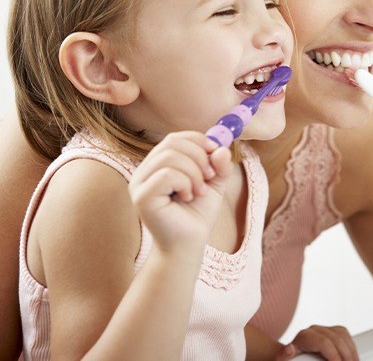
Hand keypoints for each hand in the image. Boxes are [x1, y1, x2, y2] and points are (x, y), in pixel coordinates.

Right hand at [129, 131, 233, 251]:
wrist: (188, 245)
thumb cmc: (197, 214)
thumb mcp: (215, 184)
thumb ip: (220, 165)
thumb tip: (221, 147)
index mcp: (158, 164)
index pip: (175, 138)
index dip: (198, 140)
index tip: (216, 152)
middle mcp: (145, 170)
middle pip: (172, 142)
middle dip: (199, 156)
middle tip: (210, 176)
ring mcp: (139, 183)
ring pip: (169, 156)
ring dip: (194, 172)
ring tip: (200, 190)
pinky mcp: (141, 197)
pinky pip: (166, 175)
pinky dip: (185, 183)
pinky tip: (188, 197)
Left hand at [275, 325, 357, 360]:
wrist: (289, 355)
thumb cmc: (287, 360)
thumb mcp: (284, 359)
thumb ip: (285, 355)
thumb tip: (289, 349)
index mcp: (303, 337)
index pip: (324, 342)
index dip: (334, 356)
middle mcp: (313, 330)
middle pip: (336, 339)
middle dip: (345, 356)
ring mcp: (323, 329)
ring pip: (342, 335)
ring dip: (351, 351)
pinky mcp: (330, 331)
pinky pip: (344, 335)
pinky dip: (351, 347)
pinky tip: (352, 358)